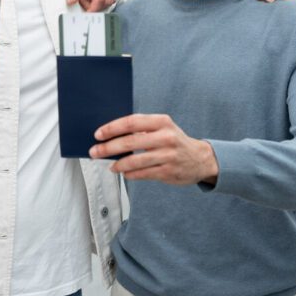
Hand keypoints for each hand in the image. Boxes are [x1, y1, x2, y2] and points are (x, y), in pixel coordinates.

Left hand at [90, 113, 218, 184]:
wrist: (200, 159)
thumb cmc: (174, 141)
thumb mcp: (162, 128)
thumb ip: (141, 129)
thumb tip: (111, 135)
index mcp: (162, 122)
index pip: (131, 122)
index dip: (112, 128)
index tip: (98, 134)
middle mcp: (166, 137)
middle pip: (130, 142)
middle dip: (108, 148)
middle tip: (95, 152)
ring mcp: (168, 155)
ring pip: (135, 161)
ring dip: (117, 164)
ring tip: (109, 165)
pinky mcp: (168, 171)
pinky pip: (142, 173)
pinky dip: (130, 173)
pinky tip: (123, 172)